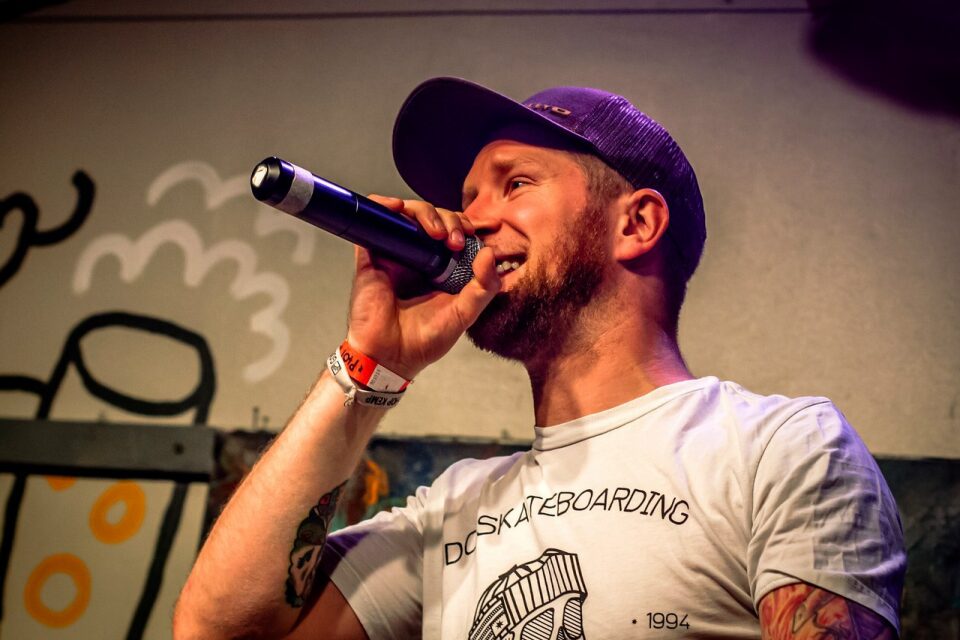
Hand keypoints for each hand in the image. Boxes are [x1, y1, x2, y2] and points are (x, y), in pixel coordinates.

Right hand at [344, 196, 499, 379]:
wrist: (390, 356)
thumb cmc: (424, 340)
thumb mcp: (464, 314)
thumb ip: (484, 287)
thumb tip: (490, 253)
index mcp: (442, 267)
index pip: (456, 232)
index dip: (467, 223)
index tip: (479, 230)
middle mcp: (418, 256)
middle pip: (434, 218)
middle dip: (450, 219)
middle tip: (455, 239)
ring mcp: (394, 254)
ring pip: (408, 214)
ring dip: (425, 212)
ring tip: (436, 232)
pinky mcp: (371, 255)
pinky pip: (373, 220)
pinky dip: (384, 205)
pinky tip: (398, 209)